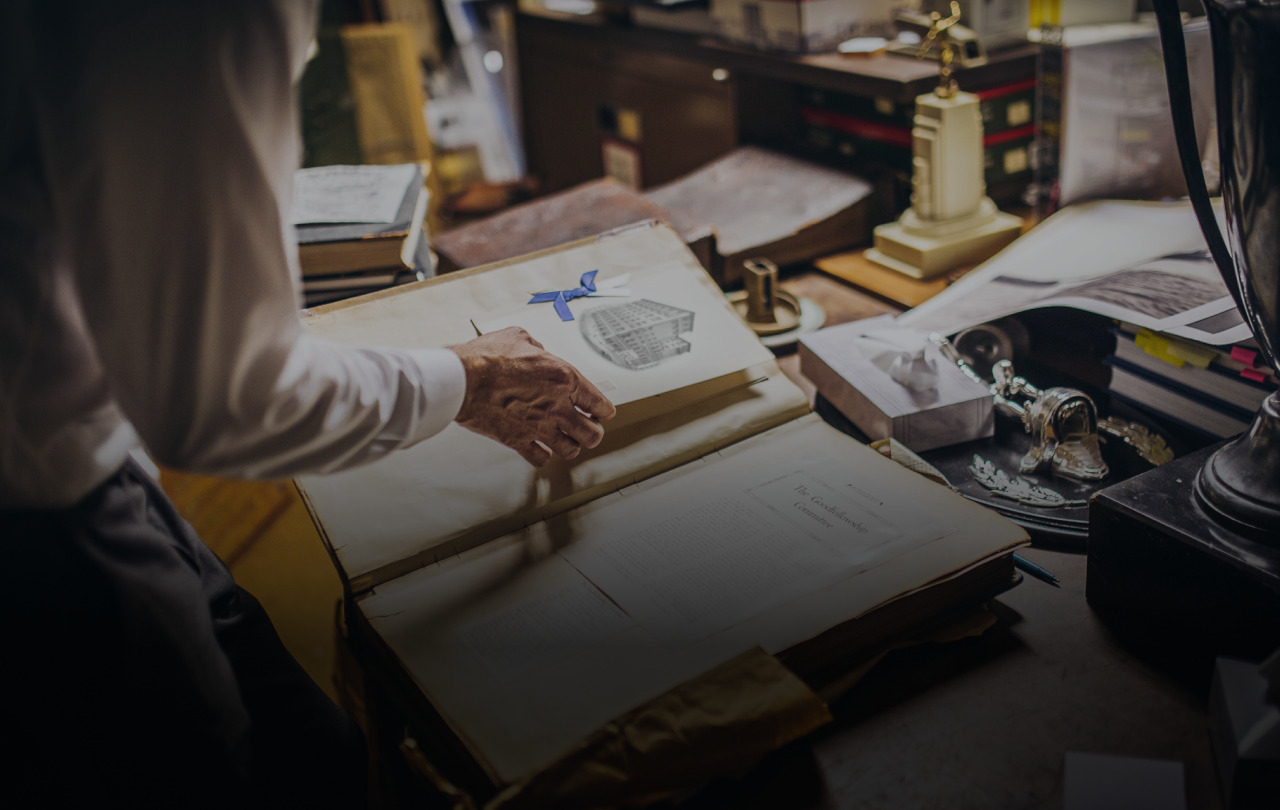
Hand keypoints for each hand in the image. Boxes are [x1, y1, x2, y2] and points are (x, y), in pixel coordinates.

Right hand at [448, 327, 615, 465]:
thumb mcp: (520, 337)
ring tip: (567, 439)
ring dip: (572, 445)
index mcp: (563, 378)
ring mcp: (538, 427)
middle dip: (593, 431)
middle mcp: (556, 407)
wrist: (461, 379)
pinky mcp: (518, 441)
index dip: (603, 409)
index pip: (598, 403)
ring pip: (571, 450)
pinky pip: (541, 458)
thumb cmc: (486, 358)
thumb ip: (537, 347)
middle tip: (587, 427)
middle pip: (592, 434)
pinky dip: (543, 455)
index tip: (601, 411)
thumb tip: (539, 352)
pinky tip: (541, 448)